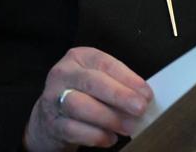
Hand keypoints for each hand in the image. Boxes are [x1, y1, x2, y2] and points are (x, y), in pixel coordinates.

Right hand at [22, 47, 153, 150]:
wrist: (49, 118)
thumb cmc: (82, 94)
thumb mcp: (98, 80)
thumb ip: (118, 84)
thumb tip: (144, 98)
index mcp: (79, 58)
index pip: (105, 64)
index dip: (128, 78)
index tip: (146, 93)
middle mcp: (63, 74)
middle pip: (92, 82)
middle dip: (119, 96)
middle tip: (140, 108)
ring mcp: (53, 99)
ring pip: (80, 106)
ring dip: (109, 118)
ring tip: (128, 127)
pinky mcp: (51, 124)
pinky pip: (73, 130)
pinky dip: (95, 135)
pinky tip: (110, 138)